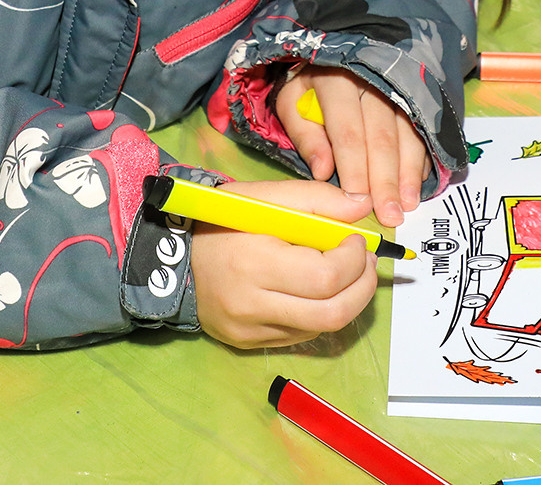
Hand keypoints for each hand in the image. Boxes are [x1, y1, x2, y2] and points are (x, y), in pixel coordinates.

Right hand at [189, 178, 378, 347]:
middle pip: (331, 313)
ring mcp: (249, 330)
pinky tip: (315, 290)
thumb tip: (364, 207)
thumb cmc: (222, 221)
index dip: (354, 261)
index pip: (325, 278)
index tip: (357, 240)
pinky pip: (301, 335)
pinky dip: (320, 311)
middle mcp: (251, 305)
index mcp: (254, 263)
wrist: (174, 258)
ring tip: (346, 274)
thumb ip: (316, 199)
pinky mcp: (249, 343)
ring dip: (347, 301)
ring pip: (321, 328)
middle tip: (366, 264)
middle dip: (362, 287)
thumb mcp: (264, 196)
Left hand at [276, 65, 430, 226]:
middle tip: (390, 215)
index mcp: (335, 79)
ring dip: (408, 173)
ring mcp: (396, 87)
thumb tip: (323, 171)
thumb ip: (306, 136)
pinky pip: (421, 130)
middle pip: (381, 136)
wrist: (333, 54)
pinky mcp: (413, 96)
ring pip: (407, 133)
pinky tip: (416, 184)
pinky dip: (419, 159)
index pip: (347, 129)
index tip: (357, 199)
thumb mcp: (293, 104)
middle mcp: (371, 80)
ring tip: (407, 204)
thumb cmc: (309, 87)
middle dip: (386, 180)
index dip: (354, 166)